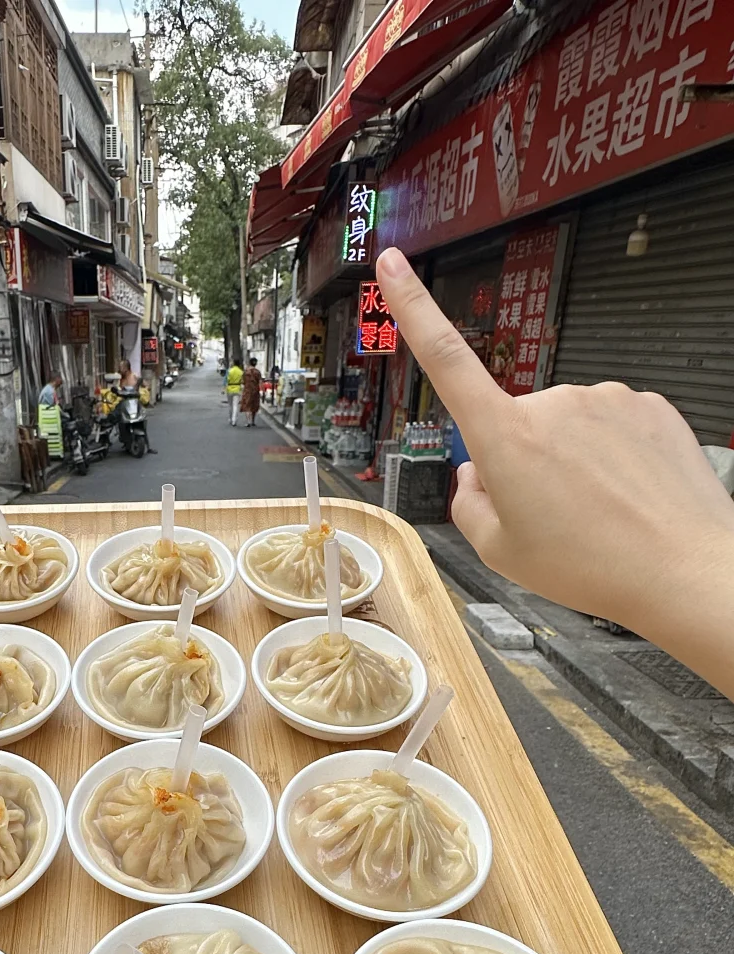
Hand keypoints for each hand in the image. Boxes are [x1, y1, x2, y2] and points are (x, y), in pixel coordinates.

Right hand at [375, 247, 733, 632]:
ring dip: (571, 460)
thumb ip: (468, 505)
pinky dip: (612, 456)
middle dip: (523, 460)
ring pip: (566, 425)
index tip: (394, 262)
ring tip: (594, 512)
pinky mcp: (646, 404)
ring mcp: (604, 399)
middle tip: (551, 514)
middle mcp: (552, 404)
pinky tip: (624, 495)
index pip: (444, 358)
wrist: (682, 568)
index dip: (413, 306)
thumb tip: (474, 474)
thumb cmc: (594, 565)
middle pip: (516, 423)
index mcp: (506, 438)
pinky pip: (610, 426)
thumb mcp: (500, 552)